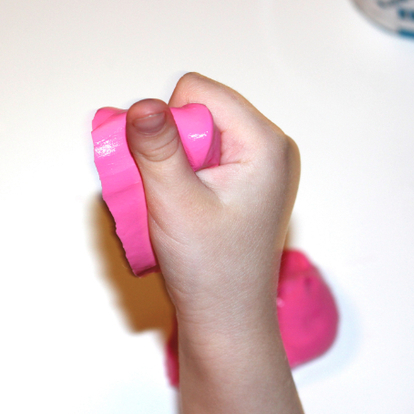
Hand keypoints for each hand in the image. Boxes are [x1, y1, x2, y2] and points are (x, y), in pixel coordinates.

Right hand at [126, 72, 299, 335]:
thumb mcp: (175, 203)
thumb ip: (157, 148)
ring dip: (173, 164)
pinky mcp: (250, 184)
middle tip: (169, 194)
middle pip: (199, 111)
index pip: (198, 92)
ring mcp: (263, 166)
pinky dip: (184, 177)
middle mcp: (271, 147)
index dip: (168, 125)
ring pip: (198, 136)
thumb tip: (142, 103)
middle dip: (170, 146)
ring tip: (176, 206)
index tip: (168, 175)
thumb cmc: (209, 269)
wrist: (228, 321)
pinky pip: (206, 158)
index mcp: (265, 142)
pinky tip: (184, 212)